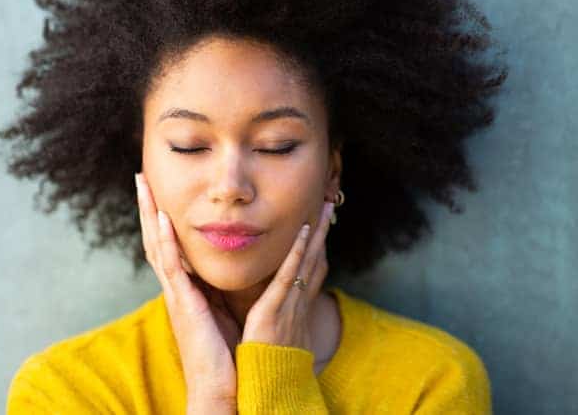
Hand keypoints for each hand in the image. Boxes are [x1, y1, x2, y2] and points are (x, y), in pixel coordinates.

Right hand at [134, 172, 238, 405]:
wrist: (221, 388)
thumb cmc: (224, 353)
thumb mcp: (221, 311)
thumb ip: (217, 288)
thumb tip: (223, 268)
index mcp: (185, 288)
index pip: (169, 244)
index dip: (161, 217)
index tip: (158, 189)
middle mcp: (175, 288)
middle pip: (155, 239)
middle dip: (147, 207)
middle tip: (141, 177)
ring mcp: (176, 295)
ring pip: (157, 246)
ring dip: (149, 215)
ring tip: (143, 186)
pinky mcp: (183, 305)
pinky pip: (171, 267)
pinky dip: (165, 241)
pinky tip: (162, 218)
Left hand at [241, 201, 334, 355]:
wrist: (264, 389)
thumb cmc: (264, 364)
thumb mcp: (272, 333)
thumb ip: (272, 314)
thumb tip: (267, 302)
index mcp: (294, 307)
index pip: (309, 269)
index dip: (316, 245)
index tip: (319, 223)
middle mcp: (297, 302)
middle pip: (315, 258)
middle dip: (323, 231)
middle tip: (330, 203)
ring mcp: (289, 305)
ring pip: (307, 260)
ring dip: (317, 232)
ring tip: (325, 206)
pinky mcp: (275, 310)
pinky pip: (290, 275)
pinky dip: (299, 252)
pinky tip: (306, 232)